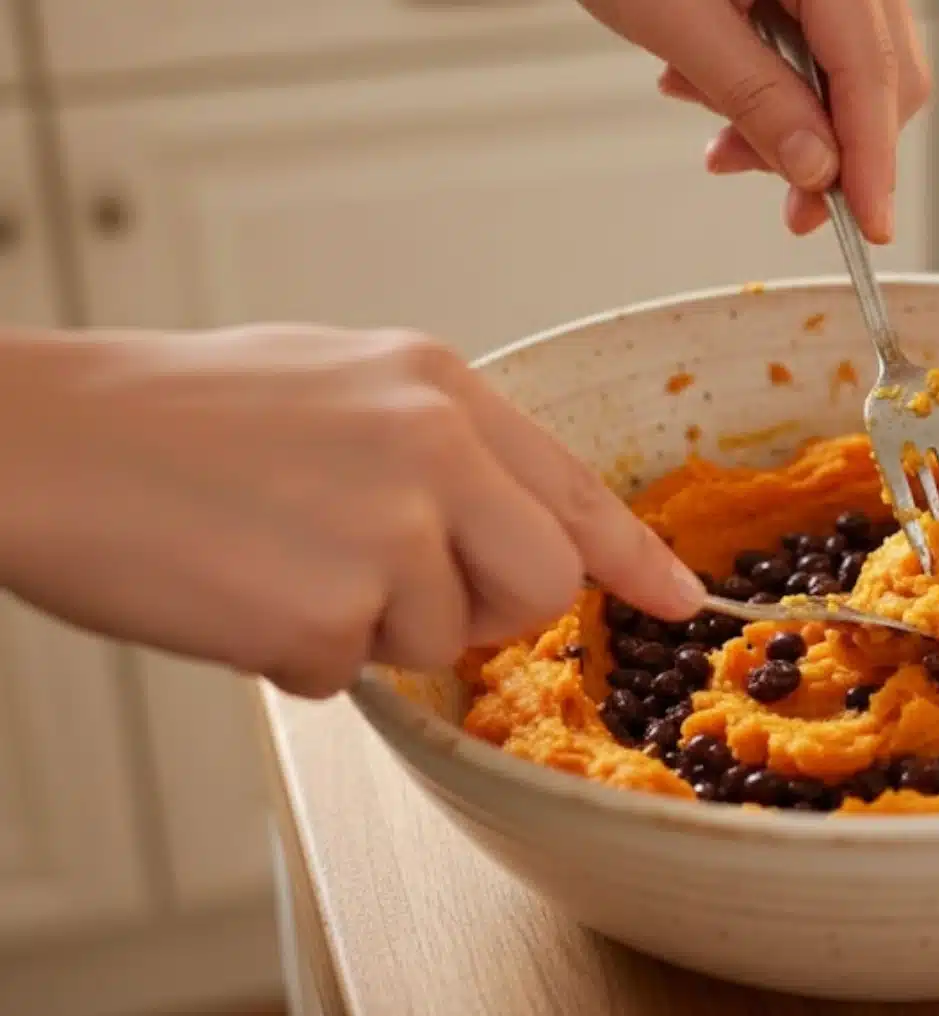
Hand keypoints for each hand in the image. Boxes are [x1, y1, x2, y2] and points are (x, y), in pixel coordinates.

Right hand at [0, 325, 704, 698]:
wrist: (43, 440)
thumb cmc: (174, 418)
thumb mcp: (339, 388)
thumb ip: (438, 452)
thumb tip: (505, 524)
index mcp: (440, 388)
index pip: (574, 487)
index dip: (632, 555)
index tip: (678, 598)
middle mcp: (435, 448)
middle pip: (542, 581)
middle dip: (486, 611)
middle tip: (388, 585)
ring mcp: (390, 529)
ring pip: (446, 638)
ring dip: (370, 630)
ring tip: (278, 560)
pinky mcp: (333, 609)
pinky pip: (352, 671)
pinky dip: (297, 654)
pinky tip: (237, 591)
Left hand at [580, 0, 930, 242]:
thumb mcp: (679, 23)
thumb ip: (756, 97)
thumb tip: (817, 170)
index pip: (873, 71)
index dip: (872, 159)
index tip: (868, 226)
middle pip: (882, 79)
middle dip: (832, 150)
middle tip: (785, 201)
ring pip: (854, 76)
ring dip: (795, 127)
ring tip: (720, 135)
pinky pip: (821, 55)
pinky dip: (778, 94)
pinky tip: (714, 89)